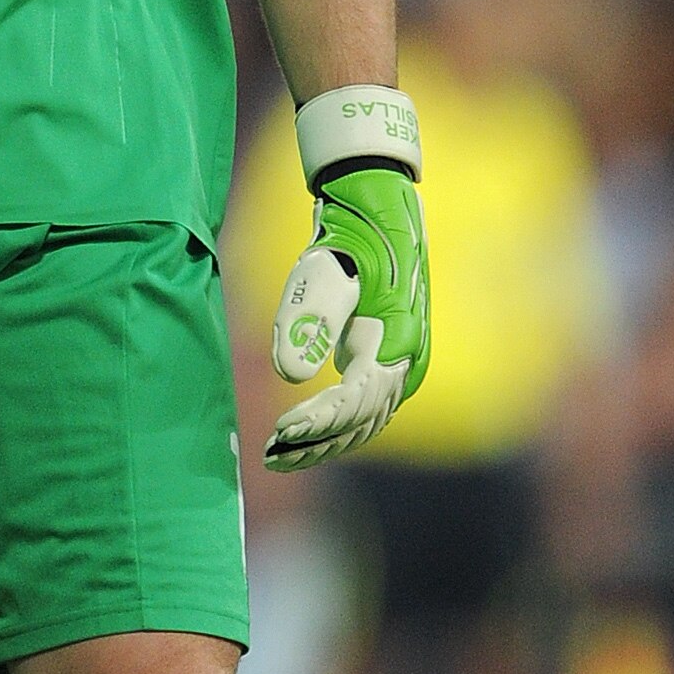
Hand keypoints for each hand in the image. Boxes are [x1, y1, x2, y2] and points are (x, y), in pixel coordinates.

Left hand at [264, 137, 428, 468]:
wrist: (380, 217)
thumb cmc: (350, 241)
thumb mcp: (323, 271)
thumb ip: (308, 320)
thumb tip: (289, 376)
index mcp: (395, 343)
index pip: (355, 400)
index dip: (318, 422)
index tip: (280, 432)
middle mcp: (404, 364)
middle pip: (359, 423)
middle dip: (315, 443)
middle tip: (268, 455)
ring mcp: (399, 370)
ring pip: (362, 426)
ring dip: (322, 445)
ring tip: (275, 457)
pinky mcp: (386, 370)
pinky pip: (362, 415)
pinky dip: (332, 431)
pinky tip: (297, 439)